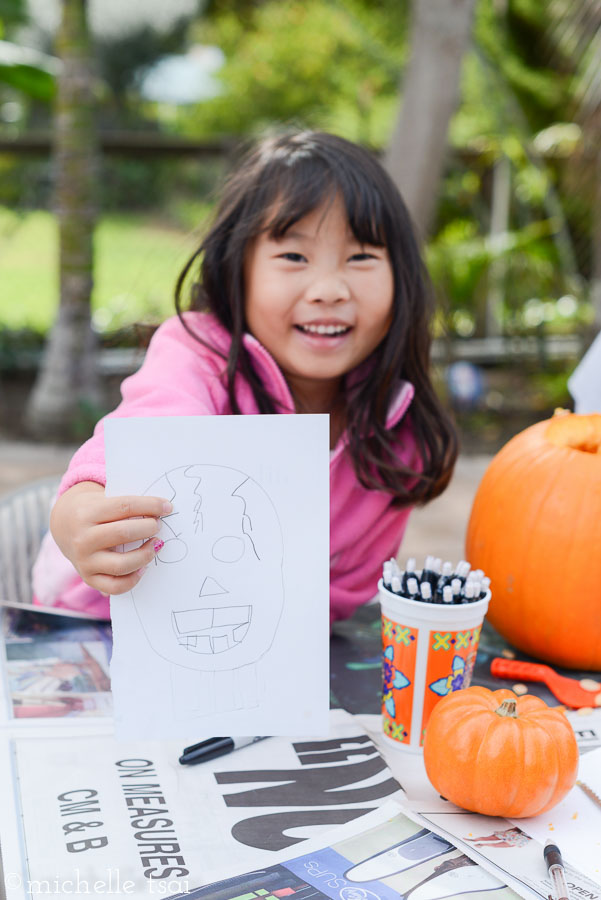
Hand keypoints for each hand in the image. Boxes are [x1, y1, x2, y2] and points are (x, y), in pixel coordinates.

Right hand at [50, 481, 172, 594]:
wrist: (65, 525)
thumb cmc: (94, 509)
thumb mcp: (103, 499)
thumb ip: (127, 505)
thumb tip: (163, 508)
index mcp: (87, 513)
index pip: (125, 506)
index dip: (150, 505)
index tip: (167, 506)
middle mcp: (83, 539)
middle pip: (124, 533)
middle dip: (148, 528)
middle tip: (158, 525)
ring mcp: (84, 561)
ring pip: (122, 564)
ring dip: (146, 554)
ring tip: (156, 545)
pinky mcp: (88, 578)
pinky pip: (115, 586)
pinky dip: (134, 579)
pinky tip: (144, 567)